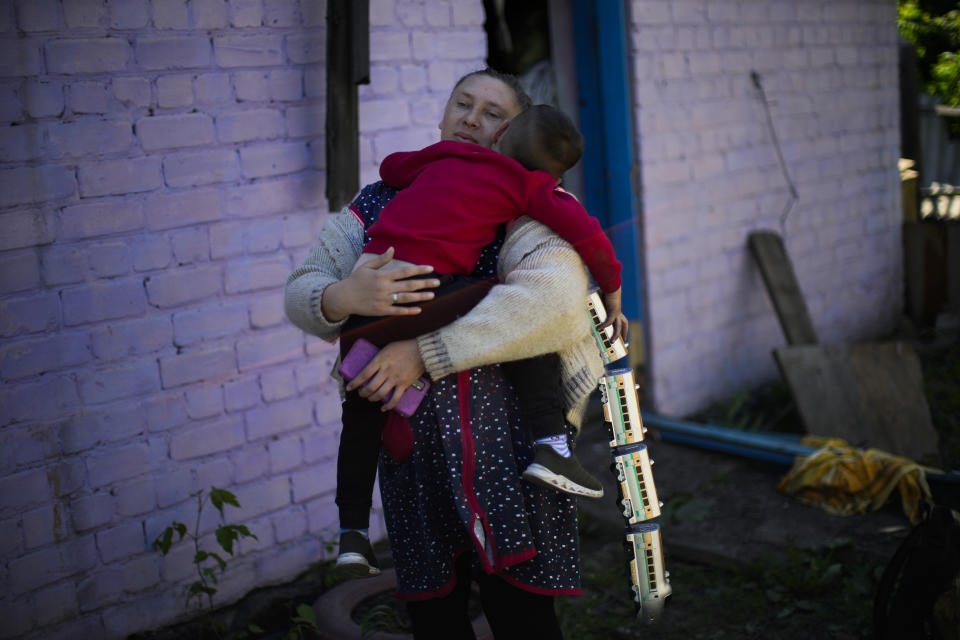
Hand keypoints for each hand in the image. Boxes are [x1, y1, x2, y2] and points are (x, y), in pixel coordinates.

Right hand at [321, 248, 440, 320]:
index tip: (431, 268)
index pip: (405, 271)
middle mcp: (384, 288)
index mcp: (382, 276)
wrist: (343, 298)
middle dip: (425, 283)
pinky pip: (398, 311)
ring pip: (406, 298)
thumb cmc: (355, 280)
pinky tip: (419, 309)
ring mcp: (383, 300)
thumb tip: (392, 249)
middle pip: (409, 285)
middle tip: (438, 282)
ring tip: (432, 295)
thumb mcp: (366, 267)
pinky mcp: (381, 311)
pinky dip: (409, 311)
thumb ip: (381, 259)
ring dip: (420, 297)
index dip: (419, 270)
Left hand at [344, 340, 426, 411]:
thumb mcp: (386, 348)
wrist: (422, 351)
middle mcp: (386, 371)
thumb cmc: (403, 347)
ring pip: (380, 394)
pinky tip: (383, 408)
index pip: (363, 375)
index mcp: (380, 361)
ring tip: (370, 398)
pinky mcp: (404, 385)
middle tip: (360, 393)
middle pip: (370, 387)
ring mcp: (395, 379)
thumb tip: (370, 366)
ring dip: (372, 399)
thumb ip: (378, 358)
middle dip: (362, 393)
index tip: (349, 388)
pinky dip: (388, 406)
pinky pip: (395, 399)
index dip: (354, 383)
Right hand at [599, 288, 627, 342]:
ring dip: (616, 335)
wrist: (611, 285)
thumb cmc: (606, 289)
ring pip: (618, 326)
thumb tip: (589, 298)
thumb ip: (597, 301)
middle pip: (624, 324)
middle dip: (624, 332)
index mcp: (616, 309)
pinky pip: (609, 321)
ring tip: (611, 342)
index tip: (622, 332)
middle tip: (624, 341)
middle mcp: (618, 312)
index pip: (622, 319)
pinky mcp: (613, 312)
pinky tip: (598, 328)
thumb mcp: (601, 297)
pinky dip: (604, 325)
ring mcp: (617, 312)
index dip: (623, 326)